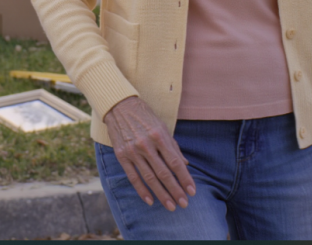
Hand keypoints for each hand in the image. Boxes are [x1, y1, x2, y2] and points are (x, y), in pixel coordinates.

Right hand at [103, 96, 195, 210]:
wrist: (119, 106)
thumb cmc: (144, 116)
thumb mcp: (162, 127)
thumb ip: (173, 146)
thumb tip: (185, 164)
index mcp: (159, 135)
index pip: (175, 162)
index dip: (184, 178)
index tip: (192, 191)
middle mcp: (146, 144)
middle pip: (164, 173)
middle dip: (175, 190)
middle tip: (184, 204)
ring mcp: (132, 151)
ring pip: (149, 178)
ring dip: (162, 194)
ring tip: (171, 206)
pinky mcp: (121, 155)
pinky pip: (133, 177)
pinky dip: (142, 190)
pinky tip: (150, 200)